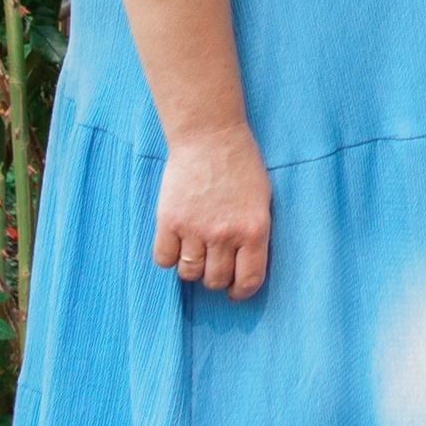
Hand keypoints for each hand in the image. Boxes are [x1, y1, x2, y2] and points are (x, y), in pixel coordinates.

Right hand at [152, 123, 272, 298]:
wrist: (210, 134)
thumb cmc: (241, 164)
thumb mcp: (261, 199)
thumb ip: (253, 234)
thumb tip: (243, 269)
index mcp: (254, 228)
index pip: (248, 280)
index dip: (241, 291)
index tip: (235, 291)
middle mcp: (225, 234)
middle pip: (215, 280)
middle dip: (216, 277)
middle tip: (214, 263)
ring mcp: (195, 228)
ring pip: (189, 274)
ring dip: (192, 267)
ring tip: (196, 250)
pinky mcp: (169, 221)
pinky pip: (164, 260)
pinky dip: (169, 257)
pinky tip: (177, 242)